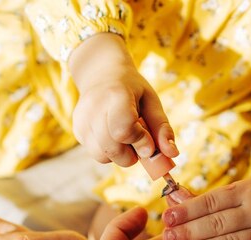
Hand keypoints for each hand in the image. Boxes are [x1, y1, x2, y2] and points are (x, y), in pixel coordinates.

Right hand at [68, 33, 177, 166]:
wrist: (101, 73)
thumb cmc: (132, 89)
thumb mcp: (152, 102)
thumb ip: (162, 128)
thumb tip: (173, 154)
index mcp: (116, 94)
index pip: (123, 129)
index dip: (140, 142)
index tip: (150, 144)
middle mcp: (94, 107)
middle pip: (113, 147)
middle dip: (132, 154)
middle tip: (140, 143)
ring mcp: (82, 119)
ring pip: (103, 156)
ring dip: (120, 155)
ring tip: (126, 138)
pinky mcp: (77, 129)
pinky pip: (96, 154)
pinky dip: (109, 152)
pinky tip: (113, 135)